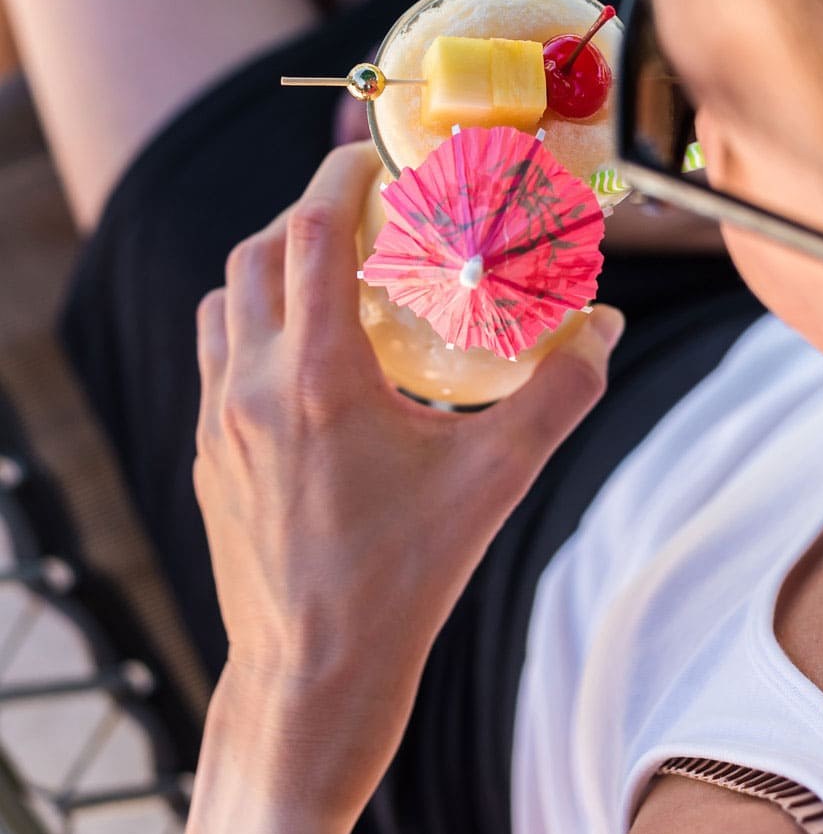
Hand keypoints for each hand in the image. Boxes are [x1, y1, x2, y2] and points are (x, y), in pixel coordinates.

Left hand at [193, 141, 624, 833]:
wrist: (312, 678)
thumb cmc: (404, 580)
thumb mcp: (495, 481)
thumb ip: (558, 395)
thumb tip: (605, 327)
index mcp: (318, 375)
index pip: (309, 230)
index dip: (339, 176)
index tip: (376, 155)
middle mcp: (252, 385)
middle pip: (257, 251)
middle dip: (306, 214)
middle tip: (364, 212)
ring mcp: (217, 421)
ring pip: (224, 301)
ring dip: (269, 268)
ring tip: (331, 275)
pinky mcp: (206, 457)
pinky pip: (216, 358)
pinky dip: (253, 326)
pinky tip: (307, 359)